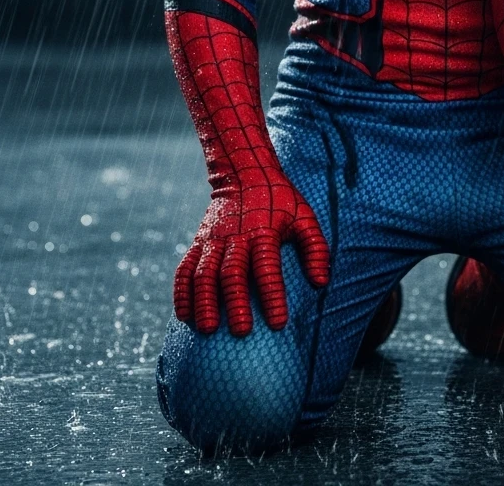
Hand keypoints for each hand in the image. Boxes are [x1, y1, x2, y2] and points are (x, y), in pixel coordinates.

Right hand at [173, 169, 328, 335]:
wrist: (245, 171)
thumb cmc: (281, 201)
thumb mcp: (305, 216)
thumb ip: (316, 248)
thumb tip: (320, 282)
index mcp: (264, 231)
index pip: (267, 267)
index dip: (273, 295)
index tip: (278, 323)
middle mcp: (236, 237)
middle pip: (232, 273)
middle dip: (235, 304)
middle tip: (241, 332)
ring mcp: (213, 240)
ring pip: (204, 273)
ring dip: (204, 302)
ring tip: (207, 329)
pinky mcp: (198, 242)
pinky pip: (185, 268)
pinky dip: (182, 292)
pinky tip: (183, 315)